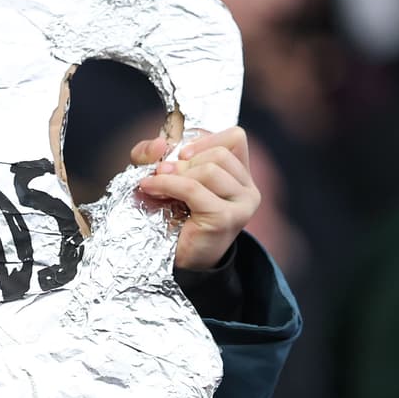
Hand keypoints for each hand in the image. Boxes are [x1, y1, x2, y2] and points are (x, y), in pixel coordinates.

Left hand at [130, 126, 261, 272]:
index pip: (236, 138)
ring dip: (174, 174)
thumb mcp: (161, 175)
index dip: (207, 139)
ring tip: (156, 185)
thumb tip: (159, 144)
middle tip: (161, 172)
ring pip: (209, 169)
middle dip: (184, 160)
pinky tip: (151, 188)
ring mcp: (242, 204)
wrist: (178, 259)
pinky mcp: (226, 218)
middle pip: (219, 154)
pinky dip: (167, 184)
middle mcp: (248, 189)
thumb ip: (152, 153)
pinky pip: (193, 188)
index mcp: (240, 175)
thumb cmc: (173, 216)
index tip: (182, 154)